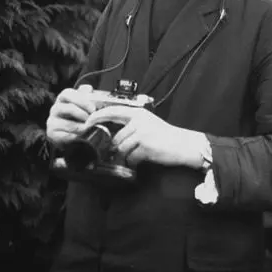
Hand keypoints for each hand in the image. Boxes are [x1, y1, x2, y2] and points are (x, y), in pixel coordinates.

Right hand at [46, 84, 96, 145]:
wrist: (71, 134)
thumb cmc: (79, 116)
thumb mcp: (83, 104)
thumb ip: (87, 96)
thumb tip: (89, 89)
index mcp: (62, 98)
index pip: (67, 94)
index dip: (81, 100)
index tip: (93, 108)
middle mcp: (55, 108)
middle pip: (67, 108)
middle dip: (82, 114)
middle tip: (91, 119)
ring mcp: (52, 121)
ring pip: (68, 124)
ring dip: (81, 127)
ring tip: (89, 128)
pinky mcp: (52, 134)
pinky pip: (66, 136)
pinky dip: (76, 136)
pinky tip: (82, 136)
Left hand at [83, 106, 203, 167]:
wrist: (184, 145)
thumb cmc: (166, 136)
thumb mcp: (148, 123)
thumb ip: (131, 125)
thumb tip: (112, 135)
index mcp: (138, 113)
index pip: (113, 111)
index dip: (98, 116)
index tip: (88, 123)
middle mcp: (139, 120)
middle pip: (117, 137)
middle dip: (118, 147)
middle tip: (123, 152)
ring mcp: (142, 133)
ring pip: (122, 148)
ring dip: (127, 155)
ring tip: (138, 155)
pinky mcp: (146, 146)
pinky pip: (131, 157)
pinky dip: (134, 161)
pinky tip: (143, 159)